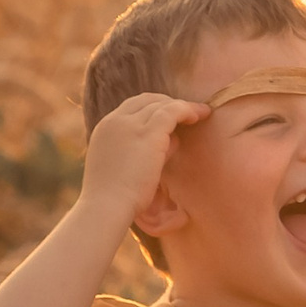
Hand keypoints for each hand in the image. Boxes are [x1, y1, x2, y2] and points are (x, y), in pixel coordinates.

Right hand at [81, 89, 208, 229]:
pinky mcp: (148, 133)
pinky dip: (188, 110)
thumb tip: (171, 142)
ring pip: (160, 104)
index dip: (151, 109)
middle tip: (186, 112)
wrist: (107, 205)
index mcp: (105, 129)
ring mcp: (130, 124)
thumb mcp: (125, 168)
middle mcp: (115, 121)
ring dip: (181, 106)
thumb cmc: (116, 198)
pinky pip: (173, 111)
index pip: (130, 108)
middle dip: (166, 104)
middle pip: (145, 101)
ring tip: (200, 112)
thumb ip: (144, 152)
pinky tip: (201, 115)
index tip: (167, 117)